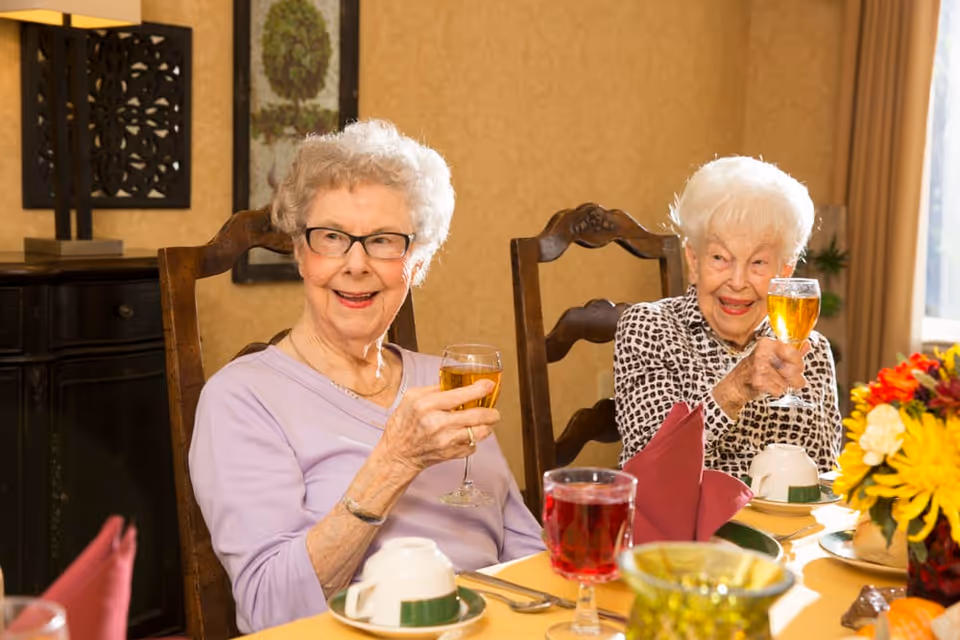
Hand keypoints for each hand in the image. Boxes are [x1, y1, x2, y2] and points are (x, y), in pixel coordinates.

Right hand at [378, 380, 499, 471]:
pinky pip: (473, 446)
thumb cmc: (403, 424)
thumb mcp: (411, 397)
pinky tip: (466, 435)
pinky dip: (473, 440)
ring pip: (480, 433)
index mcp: (427, 405)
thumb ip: (434, 389)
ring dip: (486, 426)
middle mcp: (438, 424)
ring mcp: (445, 441)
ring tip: (483, 422)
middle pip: (477, 416)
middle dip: (492, 412)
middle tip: (494, 411)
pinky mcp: (450, 454)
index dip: (479, 389)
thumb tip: (457, 383)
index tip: (489, 385)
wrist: (397, 454)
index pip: (460, 395)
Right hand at [714, 338, 810, 416]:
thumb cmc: (754, 369)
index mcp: (767, 343)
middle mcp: (762, 353)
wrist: (735, 384)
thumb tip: (806, 345)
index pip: (793, 352)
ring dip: (783, 385)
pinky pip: (779, 390)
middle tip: (785, 377)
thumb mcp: (772, 356)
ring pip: (787, 382)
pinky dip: (775, 392)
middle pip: (793, 369)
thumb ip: (791, 351)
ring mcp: (759, 367)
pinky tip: (767, 387)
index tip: (796, 366)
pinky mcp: (758, 381)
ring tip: (772, 381)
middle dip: (794, 377)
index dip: (799, 362)